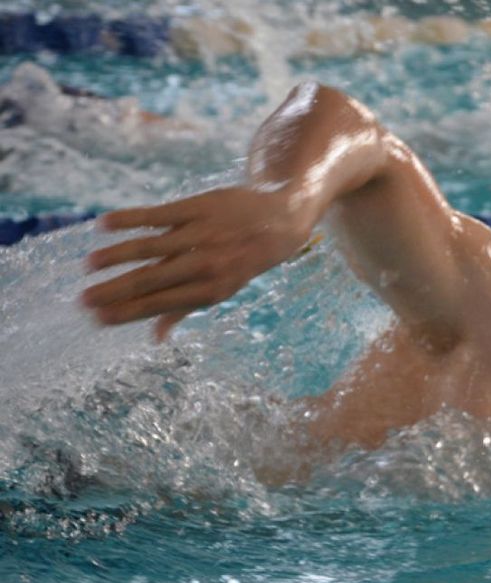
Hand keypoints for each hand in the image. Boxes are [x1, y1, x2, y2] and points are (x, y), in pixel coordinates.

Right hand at [81, 185, 314, 341]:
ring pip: (151, 247)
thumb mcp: (223, 288)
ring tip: (88, 265)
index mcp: (211, 291)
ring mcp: (202, 234)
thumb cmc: (245, 259)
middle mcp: (206, 265)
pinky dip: (130, 219)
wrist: (280, 219)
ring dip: (116, 256)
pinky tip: (104, 224)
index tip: (97, 319)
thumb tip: (155, 338)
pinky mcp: (200, 208)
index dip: (128, 313)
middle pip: (151, 280)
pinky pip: (158, 214)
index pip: (160, 305)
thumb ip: (184, 309)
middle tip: (82, 300)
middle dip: (114, 291)